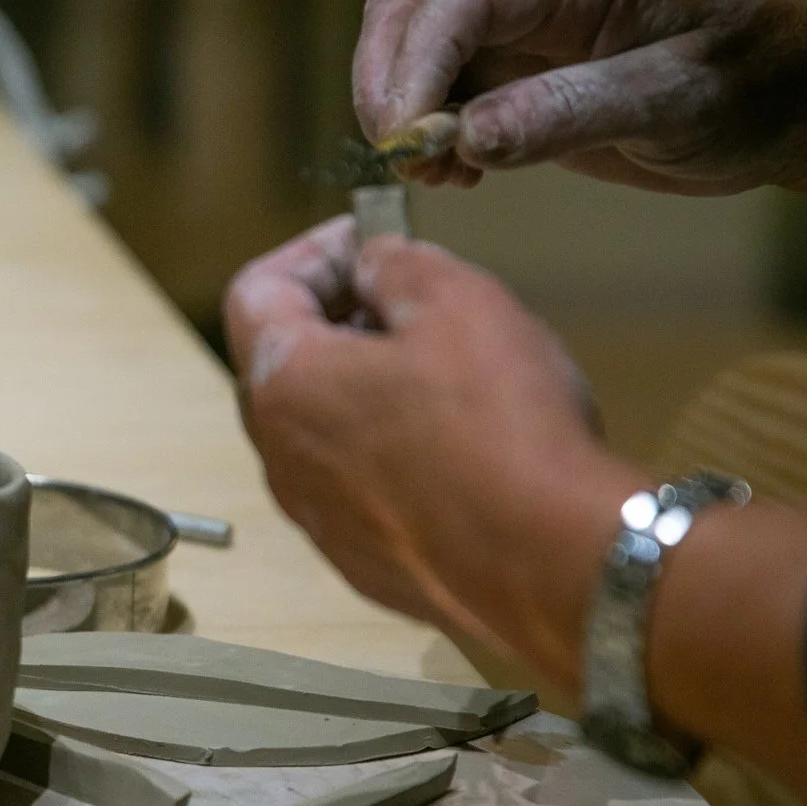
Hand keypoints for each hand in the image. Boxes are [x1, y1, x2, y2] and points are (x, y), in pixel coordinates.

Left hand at [223, 218, 643, 676]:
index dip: (311, 251)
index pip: (255, 293)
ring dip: (371, 390)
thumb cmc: (499, 425)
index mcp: (282, 385)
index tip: (369, 239)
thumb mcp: (456, 300)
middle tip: (412, 300)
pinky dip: (396, 455)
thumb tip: (372, 264)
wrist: (551, 566)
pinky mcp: (367, 566)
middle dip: (342, 319)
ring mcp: (320, 522)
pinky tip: (465, 448)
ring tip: (450, 371)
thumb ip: (397, 264)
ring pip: (325, 432)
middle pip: (286, 364)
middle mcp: (282, 460)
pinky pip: (364, 491)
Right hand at [355, 0, 806, 196]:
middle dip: (387, 85)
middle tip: (407, 161)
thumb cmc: (754, 90)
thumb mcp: (676, 103)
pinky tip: (461, 176)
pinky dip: (427, 137)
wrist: (793, 108)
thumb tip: (465, 136)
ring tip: (437, 175)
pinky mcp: (517, 80)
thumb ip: (569, 113)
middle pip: (411, 12)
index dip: (414, 66)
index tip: (406, 142)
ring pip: (413, 51)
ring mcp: (520, 36)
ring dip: (401, 115)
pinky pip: (440, 96)